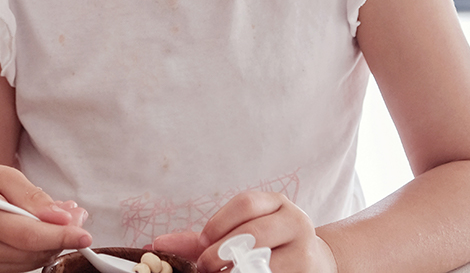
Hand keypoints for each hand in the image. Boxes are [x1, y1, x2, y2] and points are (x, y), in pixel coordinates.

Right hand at [0, 164, 90, 272]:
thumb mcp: (0, 174)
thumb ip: (31, 195)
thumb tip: (61, 217)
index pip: (27, 233)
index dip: (60, 235)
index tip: (84, 234)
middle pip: (31, 251)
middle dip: (60, 238)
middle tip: (76, 220)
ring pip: (30, 262)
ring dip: (50, 245)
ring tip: (52, 222)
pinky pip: (20, 267)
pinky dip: (35, 252)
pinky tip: (35, 234)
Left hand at [152, 192, 335, 272]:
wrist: (312, 263)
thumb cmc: (265, 247)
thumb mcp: (238, 233)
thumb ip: (200, 239)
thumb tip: (157, 245)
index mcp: (276, 203)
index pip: (246, 204)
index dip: (218, 223)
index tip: (202, 242)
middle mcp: (296, 221)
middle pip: (253, 233)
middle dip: (221, 253)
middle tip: (206, 266)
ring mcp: (304, 249)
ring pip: (263, 260)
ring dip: (235, 271)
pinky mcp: (306, 272)